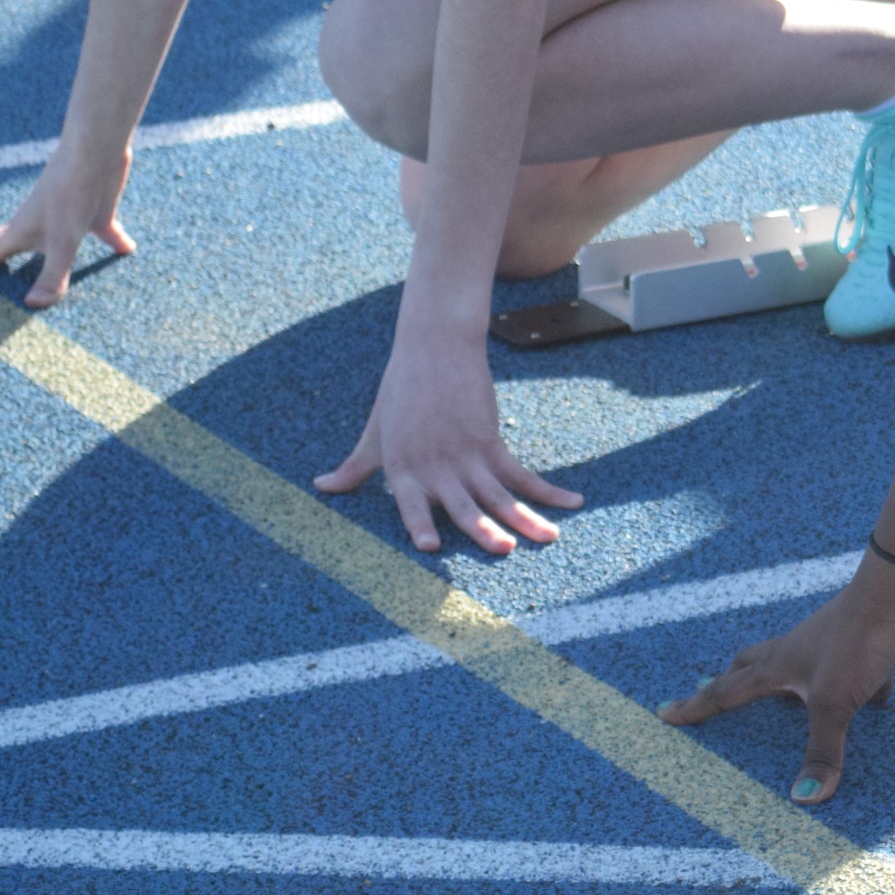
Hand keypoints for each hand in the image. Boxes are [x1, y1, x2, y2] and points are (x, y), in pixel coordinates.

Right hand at [0, 140, 135, 307]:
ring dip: (40, 245)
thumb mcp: (63, 241)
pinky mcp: (97, 210)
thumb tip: (33, 305)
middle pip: (12, 238)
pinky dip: (113, 241)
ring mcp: (68, 216)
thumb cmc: (72, 194)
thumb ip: (52, 275)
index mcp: (24, 230)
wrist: (97, 152)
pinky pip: (105, 230)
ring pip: (51, 236)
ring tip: (32, 248)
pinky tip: (126, 249)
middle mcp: (42, 223)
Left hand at [313, 332, 578, 553]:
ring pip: (501, 495)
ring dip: (527, 518)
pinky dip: (549, 490)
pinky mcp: (492, 440)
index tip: (430, 547)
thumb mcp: (375, 429)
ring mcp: (468, 454)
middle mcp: (437, 466)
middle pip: (465, 505)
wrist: (435, 346)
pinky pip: (523, 473)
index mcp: (403, 467)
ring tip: (549, 538)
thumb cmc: (401, 388)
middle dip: (486, 530)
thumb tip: (321, 487)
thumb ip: (355, 466)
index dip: (421, 523)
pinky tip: (573, 502)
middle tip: (506, 549)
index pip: (411, 504)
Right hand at [659, 557, 894, 802]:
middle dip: (734, 683)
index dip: (697, 705)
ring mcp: (835, 650)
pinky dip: (863, 691)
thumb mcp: (834, 701)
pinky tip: (876, 707)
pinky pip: (860, 677)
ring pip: (806, 674)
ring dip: (795, 691)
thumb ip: (821, 750)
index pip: (727, 689)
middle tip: (715, 696)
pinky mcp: (870, 652)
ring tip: (789, 712)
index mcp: (780, 664)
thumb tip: (805, 800)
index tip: (666, 714)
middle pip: (757, 668)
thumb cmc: (859, 640)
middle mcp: (801, 653)